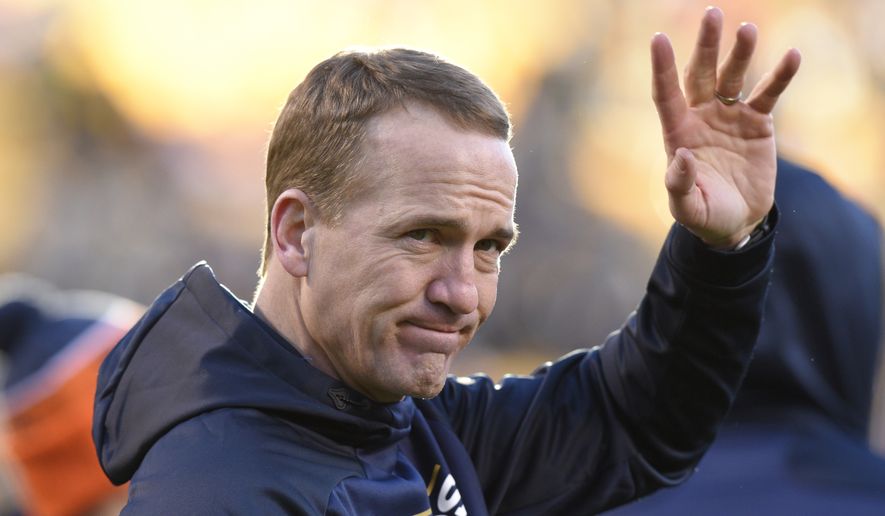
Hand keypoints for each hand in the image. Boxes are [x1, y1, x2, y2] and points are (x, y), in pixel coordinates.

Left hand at [651, 6, 800, 248]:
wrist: (737, 221)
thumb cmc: (704, 214)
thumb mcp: (687, 207)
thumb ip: (680, 185)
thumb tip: (681, 155)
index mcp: (677, 132)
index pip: (666, 94)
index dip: (662, 68)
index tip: (659, 39)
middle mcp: (700, 116)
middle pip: (700, 74)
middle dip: (705, 45)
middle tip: (712, 13)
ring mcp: (729, 115)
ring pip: (733, 77)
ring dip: (740, 53)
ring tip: (747, 30)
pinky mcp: (757, 122)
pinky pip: (768, 93)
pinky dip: (779, 76)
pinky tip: (791, 56)